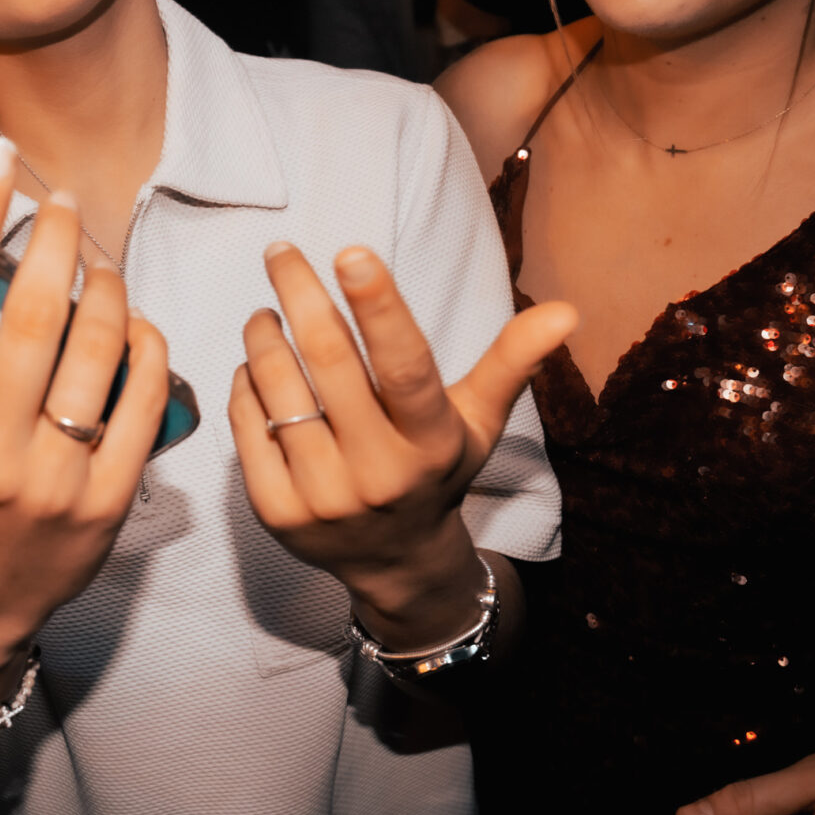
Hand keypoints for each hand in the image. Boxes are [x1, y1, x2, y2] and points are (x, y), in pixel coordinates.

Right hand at [0, 139, 171, 686]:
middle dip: (56, 242)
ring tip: (98, 263)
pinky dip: (145, 347)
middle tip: (61, 205)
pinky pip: (144, 402)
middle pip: (35, 319)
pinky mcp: (110, 499)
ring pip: (99, 352)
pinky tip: (133, 322)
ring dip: (105, 288)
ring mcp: (57, 479)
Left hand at [229, 242, 571, 629]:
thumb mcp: (478, 421)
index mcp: (432, 442)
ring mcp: (323, 496)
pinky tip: (257, 366)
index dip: (379, 308)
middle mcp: (379, 473)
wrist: (394, 561)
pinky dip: (247, 382)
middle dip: (299, 295)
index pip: (405, 368)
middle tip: (281, 252)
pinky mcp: (276, 511)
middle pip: (329, 364)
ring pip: (279, 389)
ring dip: (265, 334)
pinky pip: (247, 425)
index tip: (351, 252)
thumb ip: (511, 361)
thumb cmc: (436, 469)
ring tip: (268, 312)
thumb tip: (567, 311)